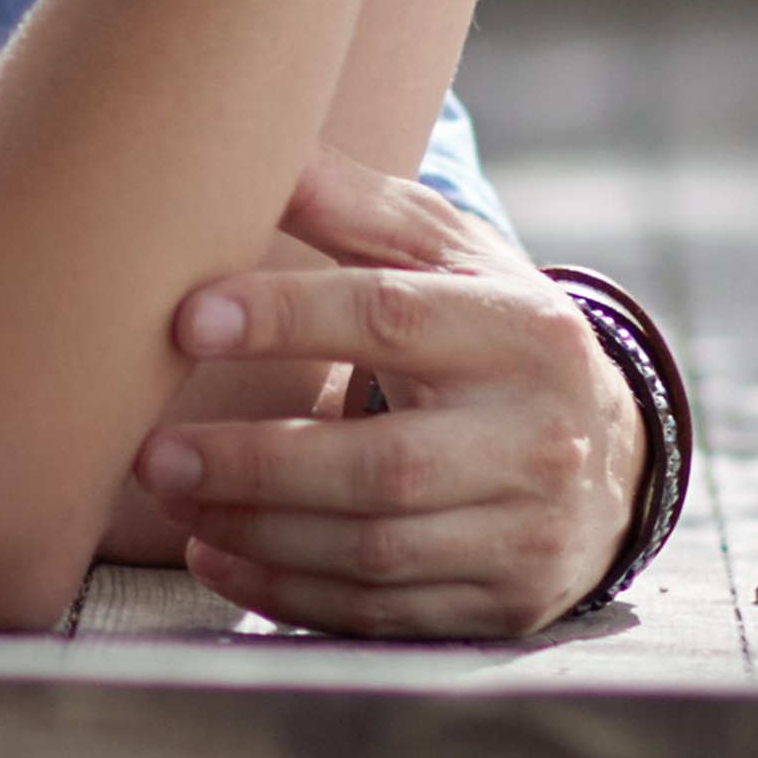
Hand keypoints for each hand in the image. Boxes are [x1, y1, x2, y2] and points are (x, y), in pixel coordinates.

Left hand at [132, 147, 646, 639]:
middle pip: (382, 465)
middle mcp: (537, 438)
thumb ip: (353, 204)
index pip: (390, 318)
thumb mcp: (445, 253)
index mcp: (520, 331)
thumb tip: (259, 145)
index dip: (285, 319)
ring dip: (256, 531)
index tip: (187, 319)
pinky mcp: (505, 604)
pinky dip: (287, 590)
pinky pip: (382, 612)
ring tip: (171, 497)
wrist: (605, 448)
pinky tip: (215, 554)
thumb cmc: (489, 327)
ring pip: (376, 550)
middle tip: (152, 453)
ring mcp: (528, 533)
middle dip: (254, 463)